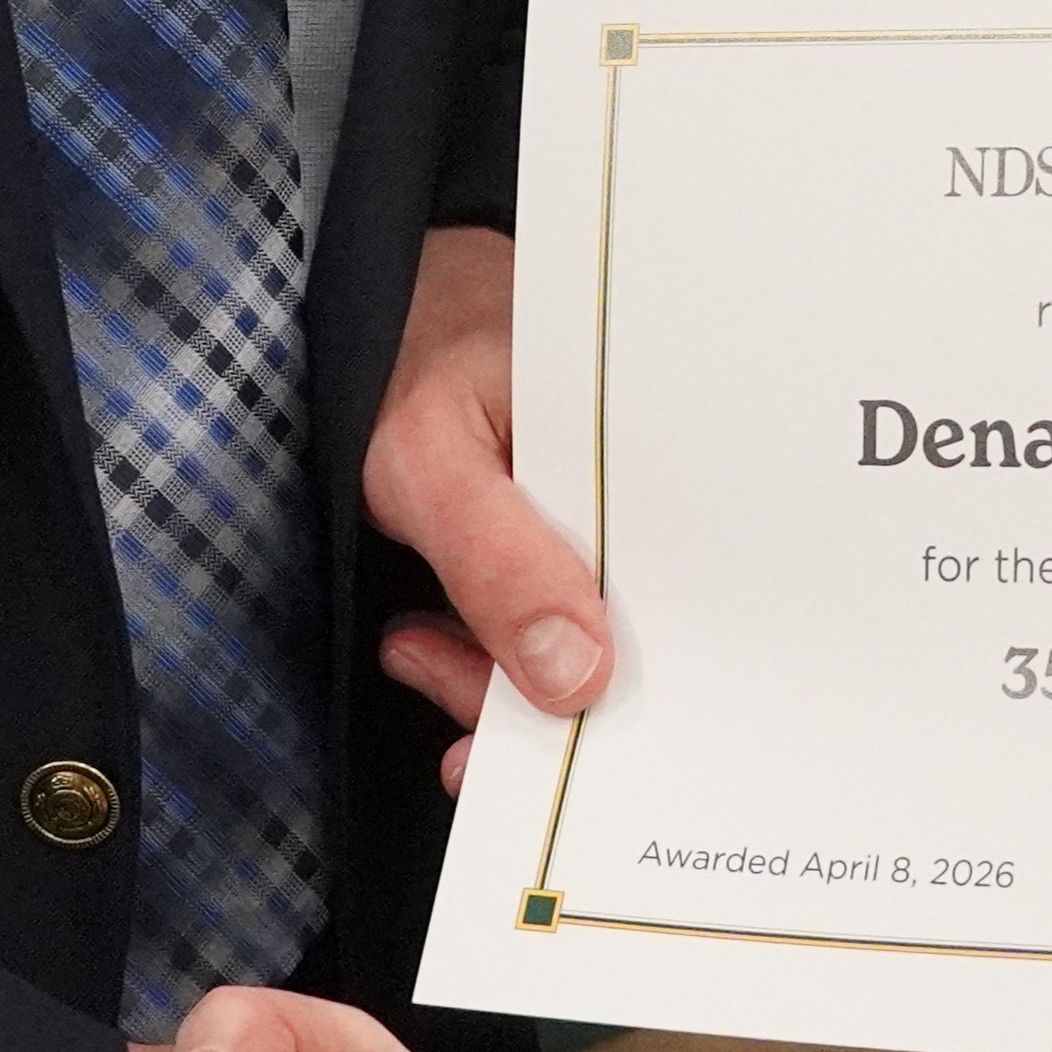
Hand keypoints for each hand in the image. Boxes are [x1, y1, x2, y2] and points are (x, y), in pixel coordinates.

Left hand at [360, 223, 610, 793]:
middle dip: (546, 704)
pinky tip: (424, 643)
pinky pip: (534, 620)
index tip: (561, 759)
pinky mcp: (543, 532)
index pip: (676, 589)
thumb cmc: (408, 347)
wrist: (375, 292)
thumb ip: (499, 562)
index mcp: (647, 454)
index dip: (628, 684)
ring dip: (497, 676)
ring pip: (575, 637)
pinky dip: (480, 652)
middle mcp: (634, 492)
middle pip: (627, 632)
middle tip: (466, 738)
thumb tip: (580, 679)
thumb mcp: (433, 455)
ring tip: (419, 652)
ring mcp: (588, 514)